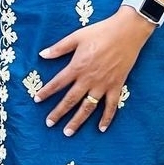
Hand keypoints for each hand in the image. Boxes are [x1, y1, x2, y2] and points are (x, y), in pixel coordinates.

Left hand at [35, 9, 154, 135]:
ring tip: (68, 132)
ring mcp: (103, 85)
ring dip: (77, 121)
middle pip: (70, 100)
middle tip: (49, 123)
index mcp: (77, 66)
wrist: (126, 32)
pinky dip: (107, 118)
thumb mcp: (77, 37)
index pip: (57, 83)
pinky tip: (101, 128)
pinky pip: (111, 106)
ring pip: (88, 107)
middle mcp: (88, 79)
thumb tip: (42, 54)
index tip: (37, 100)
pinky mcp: (117, 86)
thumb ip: (59, 48)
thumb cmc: (100, 32)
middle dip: (58, 113)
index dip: (46, 92)